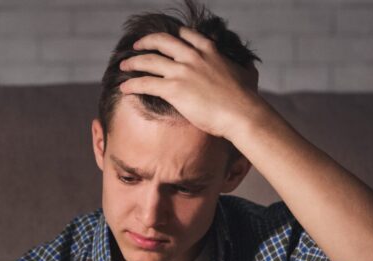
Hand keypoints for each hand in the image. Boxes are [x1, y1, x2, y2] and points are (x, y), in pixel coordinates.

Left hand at [118, 26, 262, 139]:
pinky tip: (124, 87)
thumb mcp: (246, 73)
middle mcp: (193, 57)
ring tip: (123, 65)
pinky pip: (145, 83)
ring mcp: (182, 72)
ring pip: (149, 61)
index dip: (171, 35)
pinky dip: (132, 84)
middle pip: (162, 41)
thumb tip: (248, 67)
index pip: (185, 35)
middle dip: (146, 42)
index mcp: (209, 51)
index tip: (163, 40)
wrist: (242, 113)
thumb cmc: (247, 98)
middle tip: (136, 46)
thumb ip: (242, 66)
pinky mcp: (174, 89)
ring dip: (133, 62)